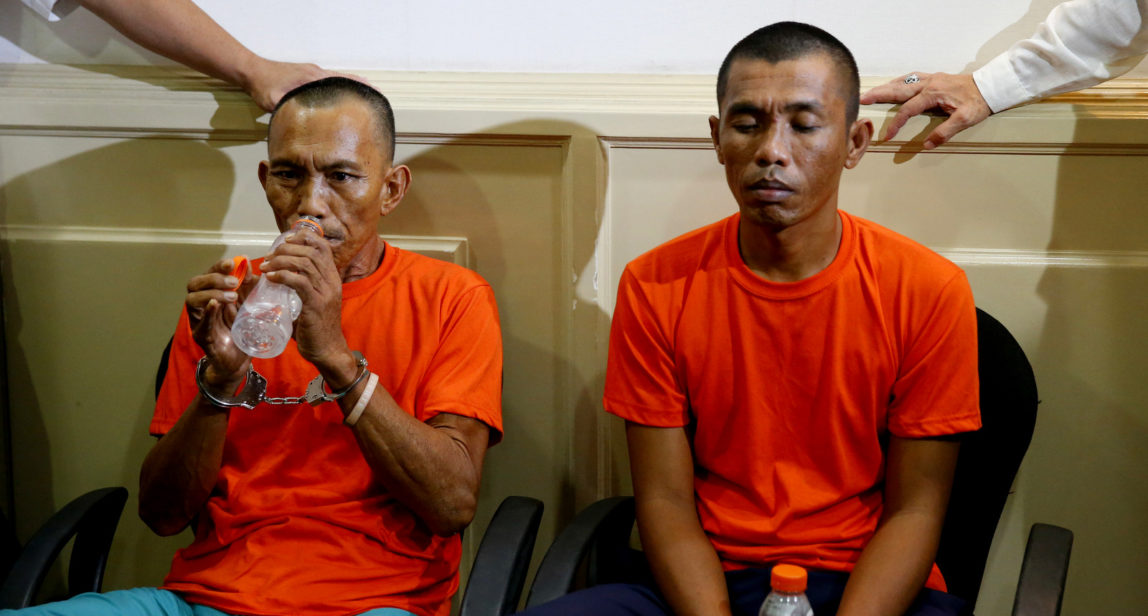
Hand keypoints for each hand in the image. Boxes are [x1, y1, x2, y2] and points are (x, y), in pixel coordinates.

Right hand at [185, 258, 255, 390]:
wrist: (240, 359)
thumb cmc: (242, 329)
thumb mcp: (249, 304)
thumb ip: (248, 286)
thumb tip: (249, 265)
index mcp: (210, 295)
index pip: (207, 274)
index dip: (217, 267)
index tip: (232, 262)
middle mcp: (200, 306)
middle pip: (194, 284)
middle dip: (214, 278)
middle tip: (234, 282)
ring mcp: (199, 321)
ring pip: (191, 299)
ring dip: (212, 293)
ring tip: (232, 296)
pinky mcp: (202, 337)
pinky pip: (200, 323)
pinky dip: (208, 312)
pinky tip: (215, 304)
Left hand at [241, 57, 366, 111]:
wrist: (252, 71)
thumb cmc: (263, 86)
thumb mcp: (275, 101)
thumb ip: (288, 110)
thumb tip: (301, 125)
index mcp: (311, 78)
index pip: (340, 82)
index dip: (358, 89)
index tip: (374, 95)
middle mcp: (315, 72)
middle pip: (344, 79)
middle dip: (362, 87)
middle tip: (378, 96)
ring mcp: (312, 72)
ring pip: (338, 78)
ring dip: (353, 85)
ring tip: (368, 94)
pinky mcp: (307, 73)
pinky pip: (330, 79)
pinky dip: (341, 84)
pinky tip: (344, 92)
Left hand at [257, 226, 349, 372]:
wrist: (327, 350)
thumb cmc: (315, 327)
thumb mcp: (312, 300)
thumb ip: (300, 287)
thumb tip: (277, 275)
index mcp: (332, 278)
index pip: (322, 246)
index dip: (304, 237)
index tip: (285, 240)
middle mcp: (331, 282)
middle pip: (311, 251)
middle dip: (287, 248)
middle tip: (269, 256)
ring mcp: (325, 292)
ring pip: (304, 263)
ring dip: (281, 260)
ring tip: (266, 266)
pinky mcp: (316, 304)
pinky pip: (299, 282)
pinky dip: (282, 276)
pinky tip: (270, 277)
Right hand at [860, 72, 991, 148]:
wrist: (991, 86)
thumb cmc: (979, 102)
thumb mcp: (965, 119)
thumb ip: (945, 132)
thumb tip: (927, 144)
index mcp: (933, 94)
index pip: (908, 110)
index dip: (896, 123)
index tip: (887, 136)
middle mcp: (929, 83)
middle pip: (898, 90)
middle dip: (879, 95)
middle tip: (862, 98)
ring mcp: (932, 78)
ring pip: (903, 82)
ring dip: (887, 87)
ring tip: (873, 92)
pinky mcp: (936, 78)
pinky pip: (912, 78)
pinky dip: (900, 82)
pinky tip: (896, 85)